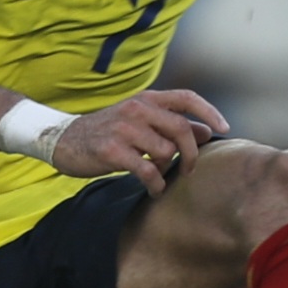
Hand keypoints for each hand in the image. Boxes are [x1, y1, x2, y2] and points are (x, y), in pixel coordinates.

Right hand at [55, 89, 229, 197]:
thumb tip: (206, 131)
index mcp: (146, 99)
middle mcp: (137, 109)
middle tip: (189, 170)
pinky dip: (156, 184)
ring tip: (159, 177)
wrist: (63, 140)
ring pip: (166, 152)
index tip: (224, 129)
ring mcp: (124, 129)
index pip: (186, 98)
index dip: (209, 112)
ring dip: (168, 170)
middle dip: (192, 154)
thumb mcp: (138, 121)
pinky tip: (153, 189)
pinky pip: (148, 171)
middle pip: (182, 129)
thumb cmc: (106, 133)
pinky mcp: (112, 151)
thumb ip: (169, 124)